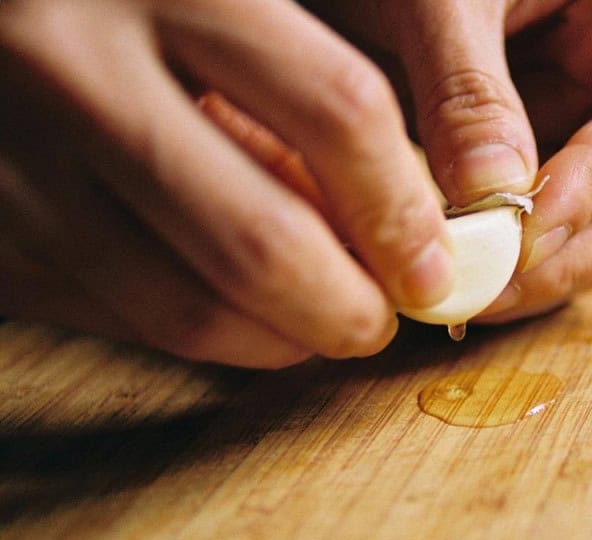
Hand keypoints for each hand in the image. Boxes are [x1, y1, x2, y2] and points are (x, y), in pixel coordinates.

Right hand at [0, 0, 455, 366]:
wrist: (1, 6)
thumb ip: (328, 84)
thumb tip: (433, 213)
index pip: (337, 111)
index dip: (403, 208)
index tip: (434, 264)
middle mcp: (73, 60)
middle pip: (257, 242)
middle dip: (345, 309)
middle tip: (377, 321)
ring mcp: (11, 146)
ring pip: (183, 306)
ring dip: (278, 340)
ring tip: (316, 324)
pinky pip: (109, 314)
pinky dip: (194, 329)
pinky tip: (233, 307)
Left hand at [318, 0, 591, 320]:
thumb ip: (468, 93)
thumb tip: (494, 205)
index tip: (524, 239)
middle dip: (570, 251)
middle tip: (489, 293)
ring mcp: (576, 116)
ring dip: (537, 268)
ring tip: (465, 293)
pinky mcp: (532, 146)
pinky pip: (539, 219)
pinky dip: (505, 255)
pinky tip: (459, 273)